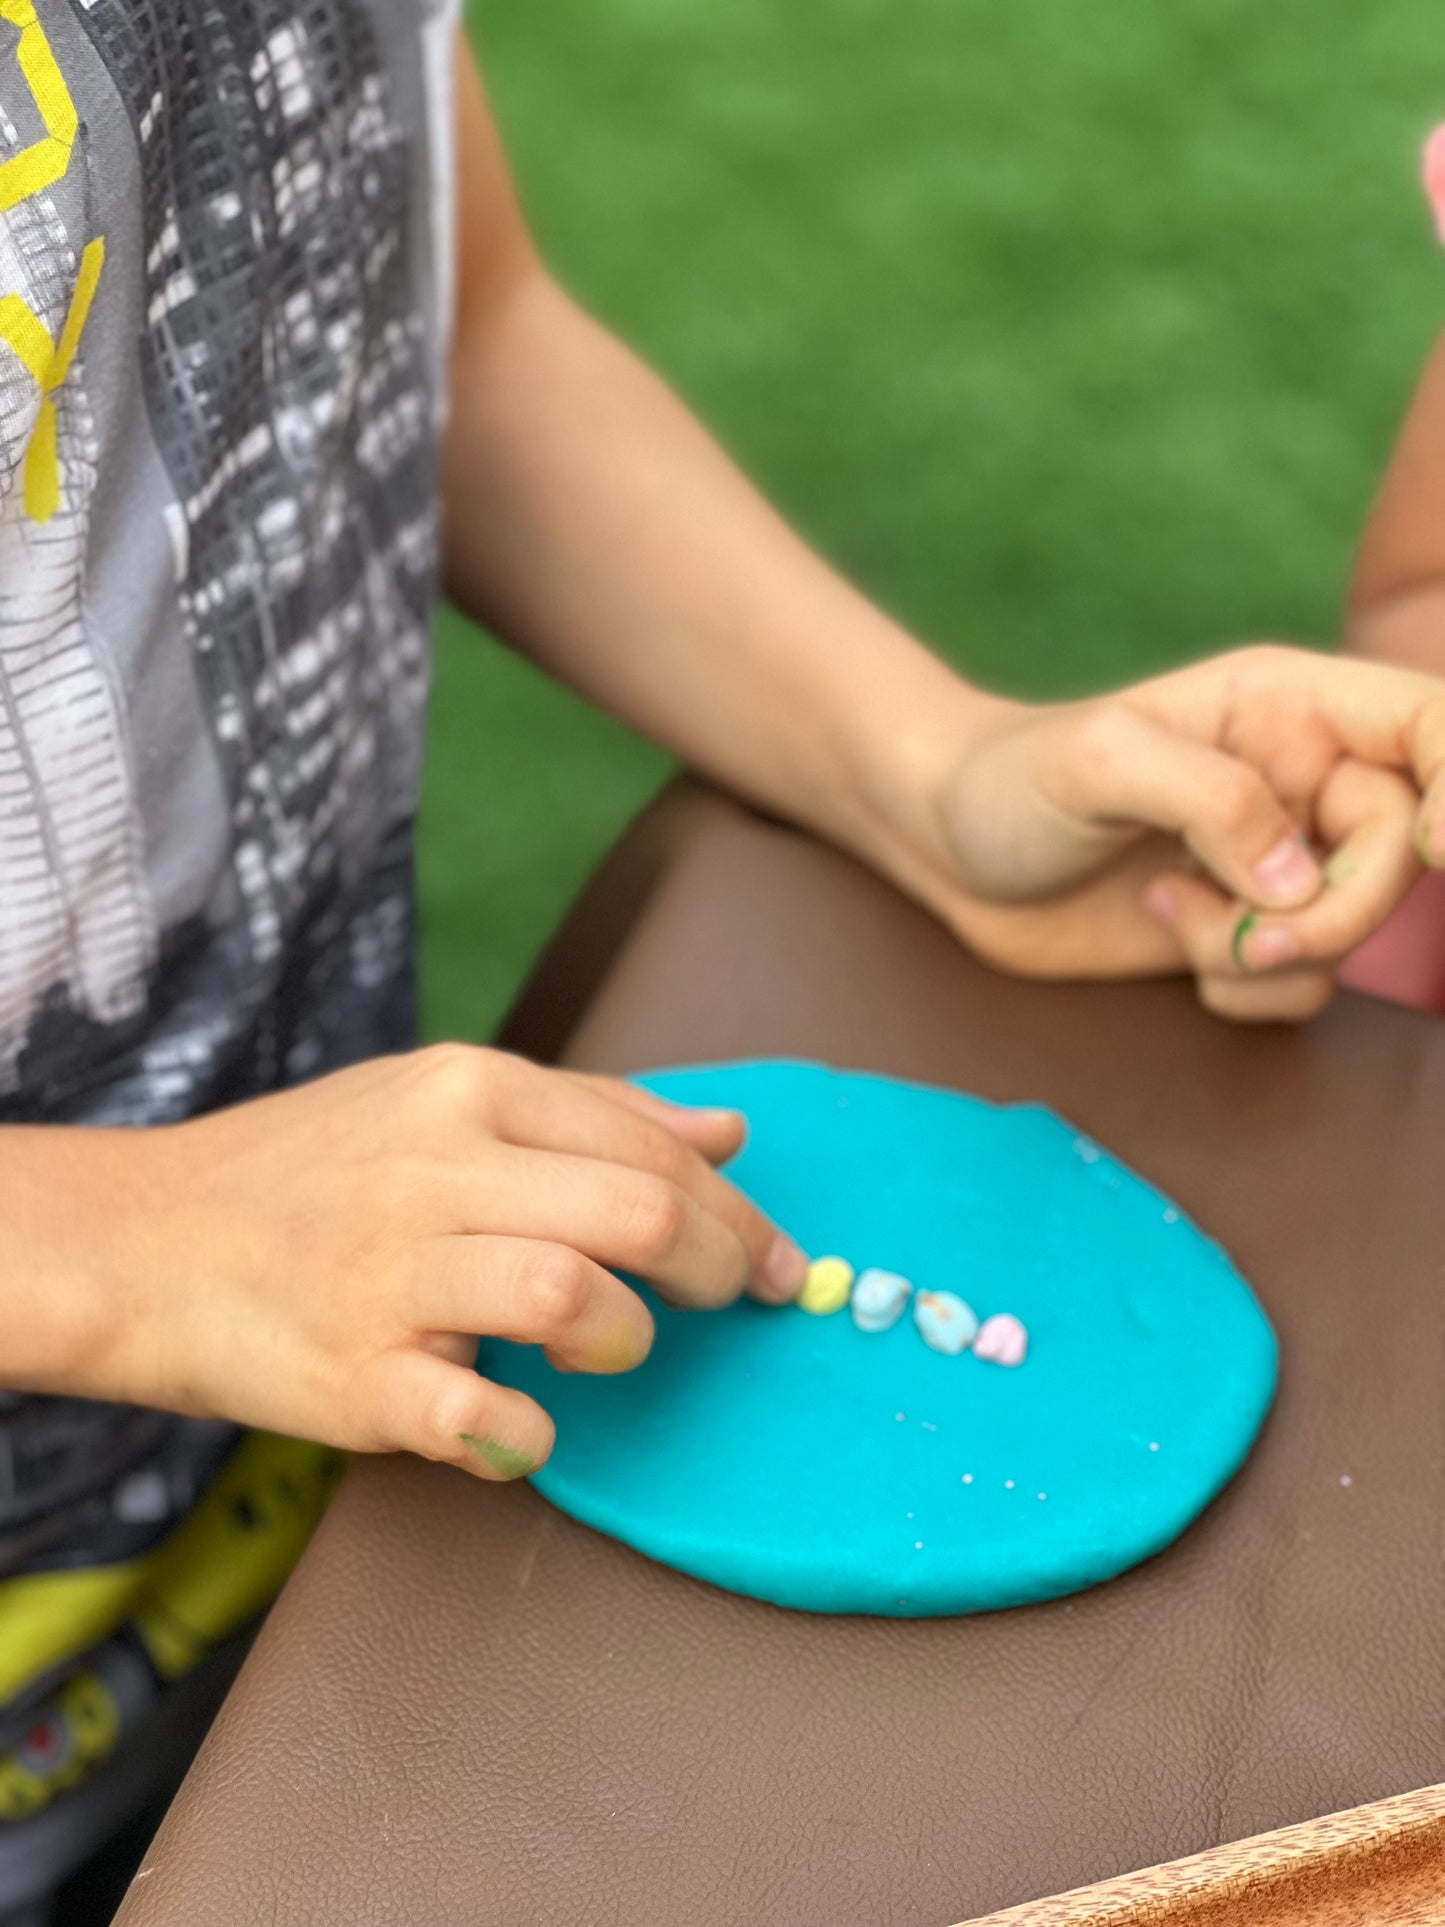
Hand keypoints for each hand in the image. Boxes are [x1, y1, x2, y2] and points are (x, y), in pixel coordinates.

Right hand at [5, 1049, 807, 1478]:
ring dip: (623, 1336)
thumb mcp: (444, 1101)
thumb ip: (593, 1111)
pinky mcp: (354, 1376)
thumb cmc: (315, 1170)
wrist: (145, 1240)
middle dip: (718, 1265)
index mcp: (471, 1091)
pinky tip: (530, 1427)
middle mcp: (437, 1170)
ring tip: (606, 1347)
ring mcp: (393, 1275)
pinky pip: (478, 1416)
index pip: (651, 1146)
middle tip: (734, 1301)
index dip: (739, 1212)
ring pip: (571, 1296)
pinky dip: (527, 1434)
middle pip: (636, 1212)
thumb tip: (727, 1131)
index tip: (777, 1263)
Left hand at [927, 645, 1444, 1019]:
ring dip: (1271, 952)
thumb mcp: (1099, 761)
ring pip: (1353, 931)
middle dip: (1338, 910)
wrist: (947, 852)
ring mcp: (1274, 862)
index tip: (1432, 846)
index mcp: (1288, 708)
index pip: (1430, 724)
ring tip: (1173, 912)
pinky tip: (1166, 932)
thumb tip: (1299, 878)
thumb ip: (1210, 799)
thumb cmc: (1011, 781)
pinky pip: (1298, 986)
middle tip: (1249, 929)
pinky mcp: (1241, 933)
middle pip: (1403, 850)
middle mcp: (1300, 781)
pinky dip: (1240, 988)